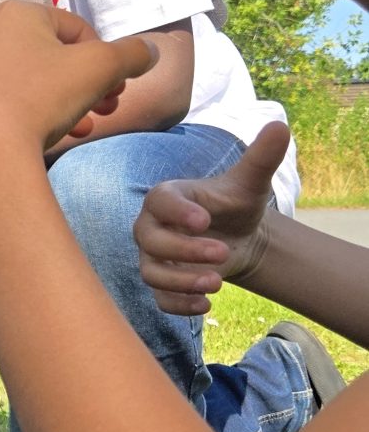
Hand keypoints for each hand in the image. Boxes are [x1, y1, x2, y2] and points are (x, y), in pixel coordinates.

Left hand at [0, 3, 156, 156]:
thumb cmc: (40, 97)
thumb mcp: (100, 70)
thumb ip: (130, 55)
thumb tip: (150, 50)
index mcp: (15, 14)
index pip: (75, 28)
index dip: (105, 59)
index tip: (116, 89)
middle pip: (47, 56)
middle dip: (82, 84)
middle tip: (104, 111)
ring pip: (22, 82)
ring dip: (57, 103)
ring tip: (80, 129)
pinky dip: (22, 116)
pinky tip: (41, 140)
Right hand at [133, 120, 288, 315]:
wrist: (237, 237)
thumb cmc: (236, 205)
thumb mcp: (250, 183)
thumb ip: (261, 157)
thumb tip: (280, 126)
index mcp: (168, 197)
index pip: (159, 202)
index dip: (177, 213)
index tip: (203, 221)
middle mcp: (152, 227)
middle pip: (150, 241)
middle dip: (184, 250)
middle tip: (222, 253)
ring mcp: (154, 257)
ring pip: (151, 272)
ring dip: (181, 281)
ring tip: (217, 282)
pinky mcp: (162, 283)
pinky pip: (159, 298)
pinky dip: (179, 305)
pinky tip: (207, 304)